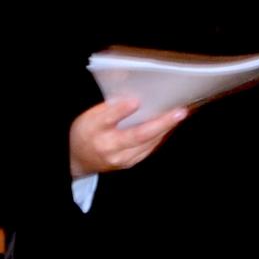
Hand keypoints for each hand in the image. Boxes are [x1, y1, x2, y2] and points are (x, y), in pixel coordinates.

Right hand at [68, 94, 186, 176]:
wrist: (79, 158)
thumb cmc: (87, 131)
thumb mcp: (90, 116)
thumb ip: (110, 107)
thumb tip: (136, 95)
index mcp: (93, 129)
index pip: (107, 119)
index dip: (121, 110)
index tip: (136, 101)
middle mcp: (107, 146)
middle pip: (137, 135)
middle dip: (161, 123)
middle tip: (179, 112)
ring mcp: (119, 158)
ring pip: (148, 143)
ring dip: (166, 129)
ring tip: (180, 115)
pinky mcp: (129, 163)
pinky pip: (149, 149)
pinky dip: (160, 136)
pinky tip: (169, 126)